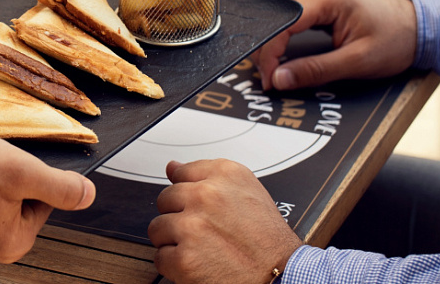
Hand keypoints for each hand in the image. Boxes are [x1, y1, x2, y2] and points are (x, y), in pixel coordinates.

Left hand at [148, 160, 302, 283]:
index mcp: (224, 174)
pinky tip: (198, 264)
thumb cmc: (267, 239)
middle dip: (179, 217)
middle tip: (202, 232)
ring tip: (201, 248)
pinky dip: (174, 265)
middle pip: (165, 200)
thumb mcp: (246, 191)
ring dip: (174, 241)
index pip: (180, 172)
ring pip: (157, 228)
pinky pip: (161, 257)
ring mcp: (193, 227)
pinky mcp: (185, 258)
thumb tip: (172, 167)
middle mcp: (206, 195)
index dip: (188, 194)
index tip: (197, 206)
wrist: (282, 275)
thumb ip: (206, 175)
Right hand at [253, 0, 417, 90]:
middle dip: (266, 45)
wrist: (421, 27)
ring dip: (272, 36)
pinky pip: (290, 10)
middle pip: (273, 12)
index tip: (270, 77)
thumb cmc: (397, 39)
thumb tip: (281, 78)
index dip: (269, 52)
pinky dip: (283, 29)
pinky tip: (284, 47)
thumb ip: (315, 70)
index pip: (281, 22)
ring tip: (275, 63)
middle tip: (270, 73)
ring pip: (277, 10)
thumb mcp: (357, 62)